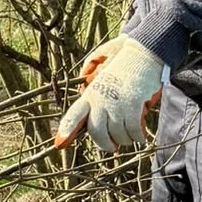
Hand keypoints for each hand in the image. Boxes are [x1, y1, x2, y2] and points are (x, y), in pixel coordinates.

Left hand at [54, 36, 165, 152]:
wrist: (141, 55)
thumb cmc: (122, 72)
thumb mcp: (101, 82)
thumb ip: (94, 100)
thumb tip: (89, 122)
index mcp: (90, 94)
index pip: (74, 115)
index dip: (66, 130)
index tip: (59, 144)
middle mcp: (99, 99)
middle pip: (97, 131)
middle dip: (105, 144)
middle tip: (112, 147)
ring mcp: (116, 102)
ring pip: (117, 134)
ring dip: (124, 140)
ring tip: (129, 138)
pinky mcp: (132, 103)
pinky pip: (133, 130)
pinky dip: (137, 137)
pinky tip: (140, 138)